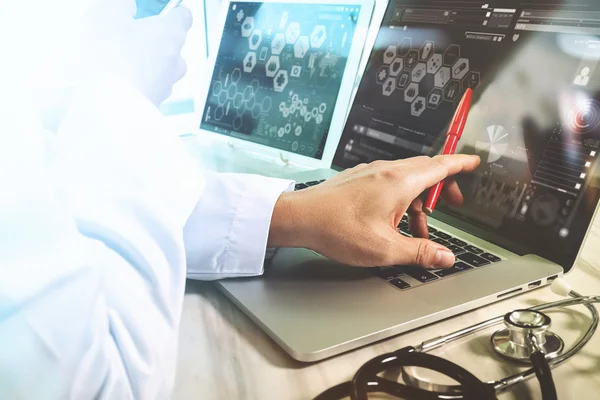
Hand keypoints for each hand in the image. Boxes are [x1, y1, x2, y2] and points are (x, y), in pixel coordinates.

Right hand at [82, 0, 192, 105]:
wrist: (113, 106)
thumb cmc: (113, 57)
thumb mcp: (107, 16)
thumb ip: (121, 7)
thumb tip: (129, 7)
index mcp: (171, 33)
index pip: (184, 17)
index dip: (175, 12)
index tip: (167, 11)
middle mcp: (176, 59)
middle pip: (173, 45)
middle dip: (156, 40)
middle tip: (131, 38)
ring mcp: (168, 84)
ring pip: (163, 69)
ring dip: (148, 64)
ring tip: (121, 63)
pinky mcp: (157, 103)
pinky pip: (151, 87)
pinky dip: (140, 83)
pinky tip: (120, 83)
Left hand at [269, 155, 479, 268]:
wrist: (301, 218)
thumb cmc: (338, 228)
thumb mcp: (385, 248)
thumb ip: (420, 252)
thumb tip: (445, 257)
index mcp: (400, 182)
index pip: (441, 166)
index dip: (461, 165)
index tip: (474, 163)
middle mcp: (387, 171)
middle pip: (426, 171)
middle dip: (442, 188)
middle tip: (452, 204)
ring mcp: (371, 173)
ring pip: (406, 179)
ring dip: (418, 201)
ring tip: (416, 231)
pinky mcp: (358, 179)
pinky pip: (389, 183)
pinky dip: (399, 198)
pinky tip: (391, 222)